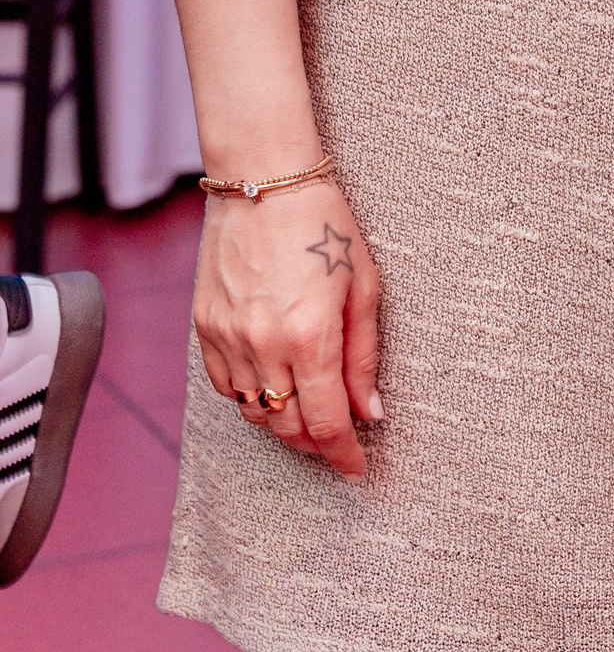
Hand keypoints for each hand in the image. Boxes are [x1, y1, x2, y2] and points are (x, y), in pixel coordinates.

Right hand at [194, 179, 380, 477]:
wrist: (263, 181)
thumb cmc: (324, 223)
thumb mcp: (362, 285)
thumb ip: (364, 355)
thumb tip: (371, 412)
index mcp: (310, 335)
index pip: (327, 422)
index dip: (344, 455)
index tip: (358, 470)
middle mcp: (264, 344)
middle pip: (287, 426)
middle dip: (316, 444)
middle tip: (338, 442)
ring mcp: (228, 338)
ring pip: (254, 411)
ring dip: (283, 423)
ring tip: (309, 415)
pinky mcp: (204, 327)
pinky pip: (226, 386)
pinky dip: (251, 397)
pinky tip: (273, 386)